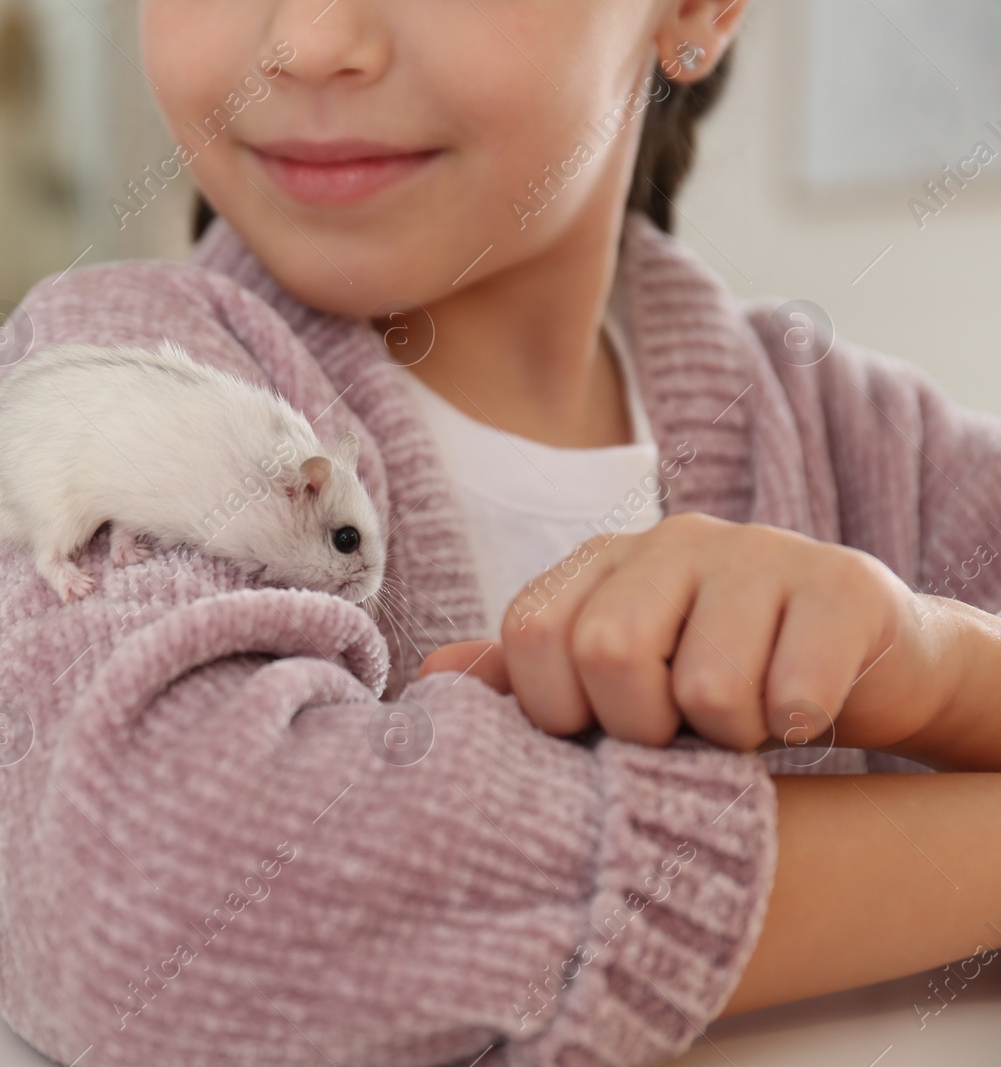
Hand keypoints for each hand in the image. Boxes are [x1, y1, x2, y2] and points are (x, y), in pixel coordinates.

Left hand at [418, 513, 974, 758]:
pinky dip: (796, 728)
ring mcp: (760, 552)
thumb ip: (529, 678)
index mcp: (605, 563)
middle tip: (678, 736)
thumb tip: (433, 673)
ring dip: (727, 737)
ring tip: (744, 723)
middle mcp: (673, 540)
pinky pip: (795, 694)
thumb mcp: (618, 681)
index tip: (598, 735)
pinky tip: (803, 711)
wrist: (867, 660)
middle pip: (607, 650)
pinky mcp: (842, 585)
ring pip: (706, 684)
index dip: (554, 708)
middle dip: (639, 727)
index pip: (532, 630)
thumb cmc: (718, 677)